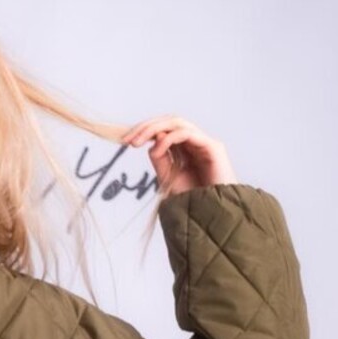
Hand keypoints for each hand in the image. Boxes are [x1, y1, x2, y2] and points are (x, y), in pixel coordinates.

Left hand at [121, 116, 237, 197]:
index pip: (164, 130)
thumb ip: (161, 159)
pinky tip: (157, 149)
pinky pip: (187, 133)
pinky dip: (169, 138)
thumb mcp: (169, 178)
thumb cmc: (195, 201)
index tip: (124, 141)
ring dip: (154, 129)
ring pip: (177, 122)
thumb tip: (151, 142)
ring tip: (136, 142)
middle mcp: (195, 142)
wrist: (213, 216)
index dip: (144, 131)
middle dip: (146, 127)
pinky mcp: (213, 147)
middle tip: (127, 139)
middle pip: (169, 122)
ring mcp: (205, 143)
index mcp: (185, 149)